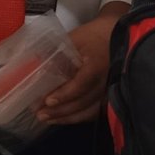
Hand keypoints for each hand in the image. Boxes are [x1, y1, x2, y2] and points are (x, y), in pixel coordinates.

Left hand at [37, 4, 127, 124]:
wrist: (122, 35)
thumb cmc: (96, 34)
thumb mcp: (75, 38)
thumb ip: (57, 52)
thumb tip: (33, 65)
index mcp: (98, 65)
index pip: (81, 84)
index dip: (65, 94)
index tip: (48, 101)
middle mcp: (106, 81)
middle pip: (83, 102)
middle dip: (61, 111)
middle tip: (40, 115)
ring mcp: (110, 90)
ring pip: (90, 111)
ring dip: (68, 118)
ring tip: (48, 120)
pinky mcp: (111, 95)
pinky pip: (96, 111)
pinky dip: (80, 117)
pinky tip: (65, 118)